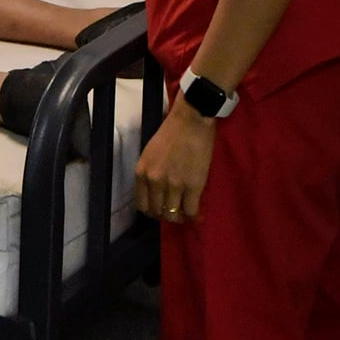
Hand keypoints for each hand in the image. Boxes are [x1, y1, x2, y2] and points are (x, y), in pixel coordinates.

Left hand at [135, 103, 216, 222]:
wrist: (191, 121)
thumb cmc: (171, 133)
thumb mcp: (150, 154)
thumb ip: (150, 173)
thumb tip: (157, 192)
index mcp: (142, 173)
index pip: (142, 205)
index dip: (152, 211)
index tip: (159, 210)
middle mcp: (155, 182)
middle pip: (157, 212)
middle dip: (166, 216)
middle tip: (175, 213)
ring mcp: (174, 185)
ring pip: (173, 215)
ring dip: (180, 218)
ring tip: (186, 214)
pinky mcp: (193, 186)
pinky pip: (191, 211)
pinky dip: (194, 217)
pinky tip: (198, 216)